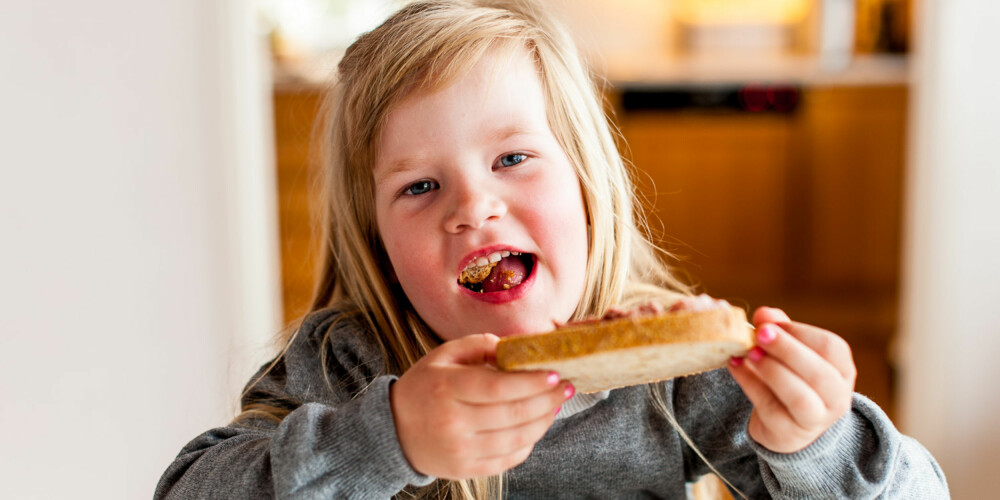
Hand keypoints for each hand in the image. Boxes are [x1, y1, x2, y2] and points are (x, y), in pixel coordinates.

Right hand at [390, 333, 573, 478]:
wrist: (394, 430)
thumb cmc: (424, 387)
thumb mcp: (442, 356)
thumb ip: (478, 344)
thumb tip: (516, 346)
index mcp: (446, 388)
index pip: (498, 387)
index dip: (531, 382)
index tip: (554, 374)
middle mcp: (453, 422)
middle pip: (513, 414)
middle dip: (547, 400)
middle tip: (567, 387)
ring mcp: (460, 450)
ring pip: (516, 439)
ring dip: (543, 422)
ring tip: (555, 405)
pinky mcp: (465, 470)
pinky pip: (508, 459)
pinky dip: (527, 443)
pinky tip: (536, 427)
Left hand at [728, 307, 856, 452]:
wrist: (788, 428)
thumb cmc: (793, 380)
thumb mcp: (792, 353)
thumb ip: (780, 329)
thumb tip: (764, 314)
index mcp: (842, 370)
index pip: (831, 347)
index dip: (799, 332)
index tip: (770, 322)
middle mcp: (837, 397)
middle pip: (819, 373)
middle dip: (787, 349)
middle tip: (760, 333)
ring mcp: (815, 420)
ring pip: (799, 396)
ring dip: (772, 371)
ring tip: (749, 353)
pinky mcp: (788, 433)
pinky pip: (769, 407)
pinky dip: (749, 383)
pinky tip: (735, 365)